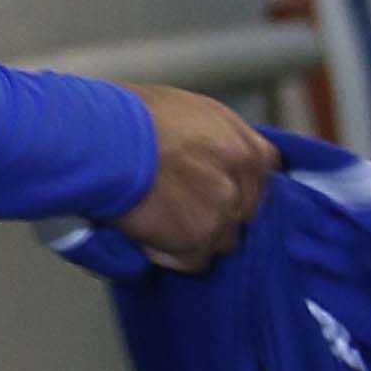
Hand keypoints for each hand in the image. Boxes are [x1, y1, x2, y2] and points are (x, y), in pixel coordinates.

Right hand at [115, 86, 275, 273]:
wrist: (106, 141)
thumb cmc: (137, 117)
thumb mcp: (194, 109)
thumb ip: (219, 137)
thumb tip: (218, 155)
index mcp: (248, 151)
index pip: (263, 179)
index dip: (239, 185)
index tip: (220, 188)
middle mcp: (242, 185)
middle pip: (242, 213)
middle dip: (218, 212)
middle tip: (183, 205)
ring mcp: (222, 217)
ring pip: (221, 240)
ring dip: (196, 236)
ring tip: (162, 220)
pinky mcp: (197, 244)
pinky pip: (193, 261)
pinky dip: (172, 254)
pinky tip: (150, 235)